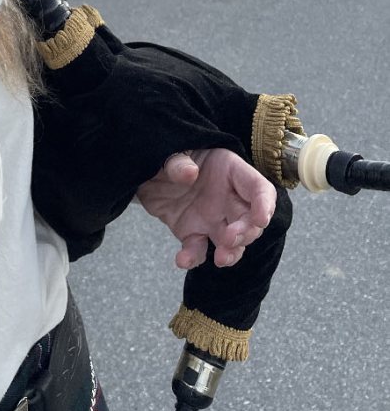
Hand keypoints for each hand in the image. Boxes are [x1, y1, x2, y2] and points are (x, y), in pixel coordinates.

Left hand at [135, 148, 275, 270]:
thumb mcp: (171, 150)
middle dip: (246, 233)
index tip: (260, 220)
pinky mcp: (194, 233)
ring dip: (232, 252)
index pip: (259, 188)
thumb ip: (178, 162)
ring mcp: (213, 218)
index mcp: (230, 171)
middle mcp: (228, 197)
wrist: (146, 171)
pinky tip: (183, 260)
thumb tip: (189, 173)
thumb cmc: (167, 156)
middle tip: (230, 238)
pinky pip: (199, 250)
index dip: (264, 204)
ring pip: (233, 241)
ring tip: (221, 259)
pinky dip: (193, 258)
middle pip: (250, 220)